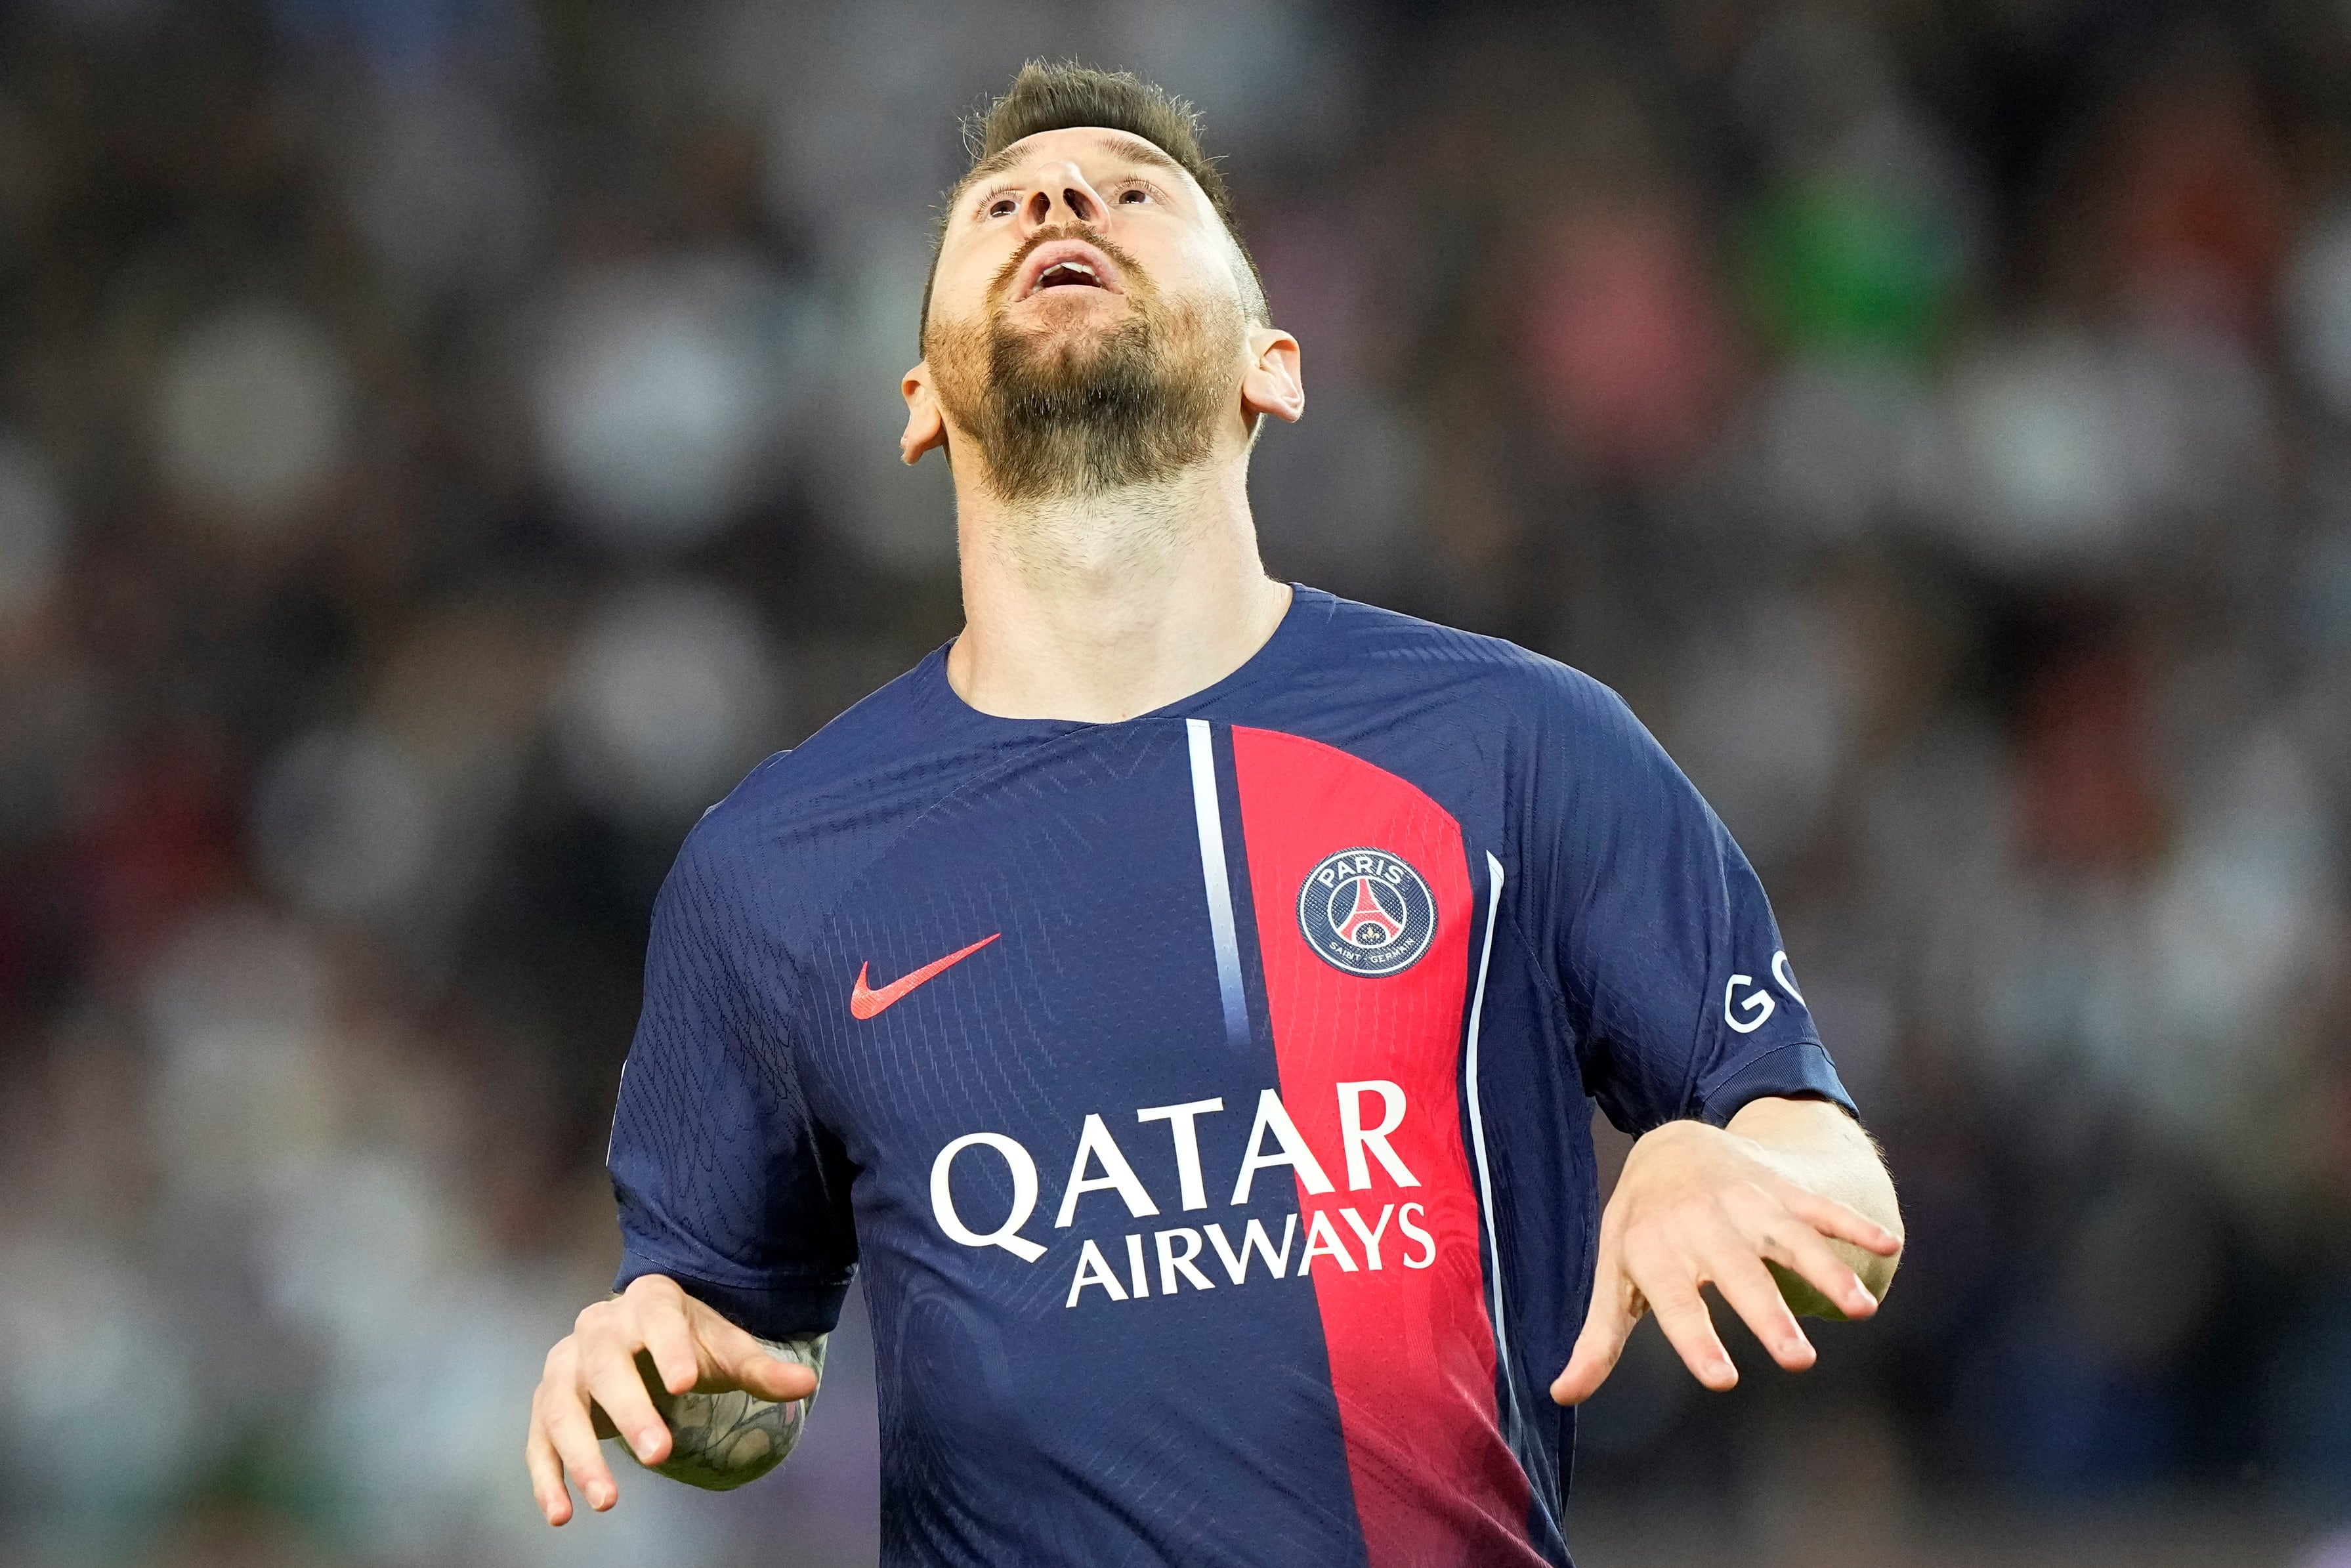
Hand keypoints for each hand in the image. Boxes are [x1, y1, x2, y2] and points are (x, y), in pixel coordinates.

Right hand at [526, 1274, 818, 1524]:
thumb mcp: (724, 1347)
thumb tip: (807, 1383)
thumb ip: (761, 1367)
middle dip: (630, 1410)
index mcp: (649, 1302)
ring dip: (582, 1455)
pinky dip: (546, 1478)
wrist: (637, 1335)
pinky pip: (538, 1441)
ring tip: (608, 1501)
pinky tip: (563, 1514)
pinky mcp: (545, 1403)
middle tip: (658, 1454)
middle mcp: (598, 1327)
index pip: (660, 1321)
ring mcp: (565, 1365)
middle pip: (606, 1365)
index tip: (687, 1382)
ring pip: (563, 1408)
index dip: (671, 1349)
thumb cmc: (686, 1342)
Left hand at [1551, 1117, 1901, 1404]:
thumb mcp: (1613, 1273)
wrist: (1671, 1144)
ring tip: (1861, 1310)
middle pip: (1739, 1273)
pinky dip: (1854, 1222)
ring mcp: (1747, 1203)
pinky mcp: (1782, 1189)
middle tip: (1798, 1360)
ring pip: (1790, 1237)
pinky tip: (1889, 1245)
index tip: (1723, 1380)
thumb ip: (1597, 1337)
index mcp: (1655, 1250)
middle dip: (1768, 1314)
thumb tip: (1561, 1395)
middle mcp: (1702, 1224)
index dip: (1697, 1338)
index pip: (1677, 1302)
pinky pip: (1821, 1206)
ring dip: (1826, 1269)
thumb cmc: (1641, 1227)